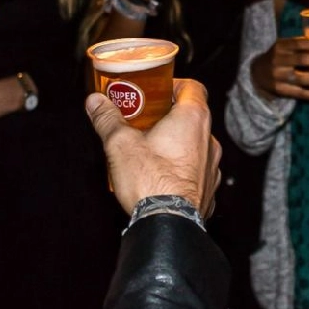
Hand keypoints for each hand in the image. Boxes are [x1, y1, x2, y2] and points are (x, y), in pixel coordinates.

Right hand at [85, 78, 221, 217]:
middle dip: (169, 115)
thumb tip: (96, 103)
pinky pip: (198, 168)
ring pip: (197, 143)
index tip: (156, 90)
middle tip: (146, 120)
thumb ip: (108, 119)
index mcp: (192, 118)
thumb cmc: (151, 182)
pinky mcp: (210, 186)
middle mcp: (208, 138)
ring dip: (178, 142)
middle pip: (194, 115)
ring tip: (152, 149)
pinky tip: (163, 175)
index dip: (175, 84)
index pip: (193, 87)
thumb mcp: (120, 144)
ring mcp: (212, 164)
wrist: (169, 224)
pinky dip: (184, 166)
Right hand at [251, 37, 308, 100]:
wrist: (257, 73)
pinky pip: (301, 94)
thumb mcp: (284, 46)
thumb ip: (301, 44)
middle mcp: (278, 61)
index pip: (299, 43)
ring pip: (302, 79)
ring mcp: (279, 78)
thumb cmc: (278, 56)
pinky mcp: (282, 91)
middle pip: (302, 60)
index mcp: (280, 47)